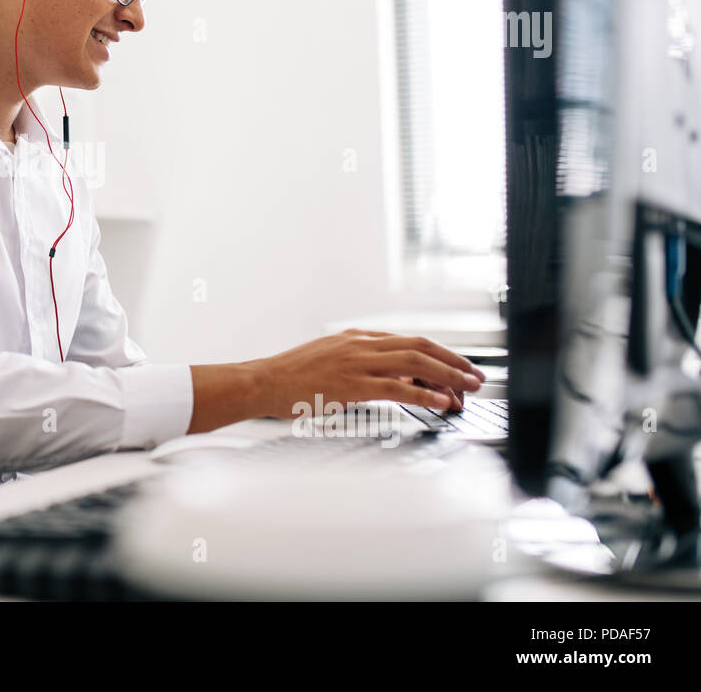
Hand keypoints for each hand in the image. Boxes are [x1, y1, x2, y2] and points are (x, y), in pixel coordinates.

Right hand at [249, 328, 484, 419]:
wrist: (262, 382)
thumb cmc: (291, 378)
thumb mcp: (330, 362)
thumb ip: (361, 367)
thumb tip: (395, 382)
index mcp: (356, 337)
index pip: (409, 341)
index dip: (440, 354)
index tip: (457, 368)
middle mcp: (360, 344)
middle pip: (420, 346)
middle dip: (453, 360)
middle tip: (476, 375)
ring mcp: (356, 362)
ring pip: (415, 362)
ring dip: (448, 375)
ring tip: (468, 387)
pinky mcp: (351, 384)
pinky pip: (397, 387)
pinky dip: (424, 394)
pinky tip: (441, 401)